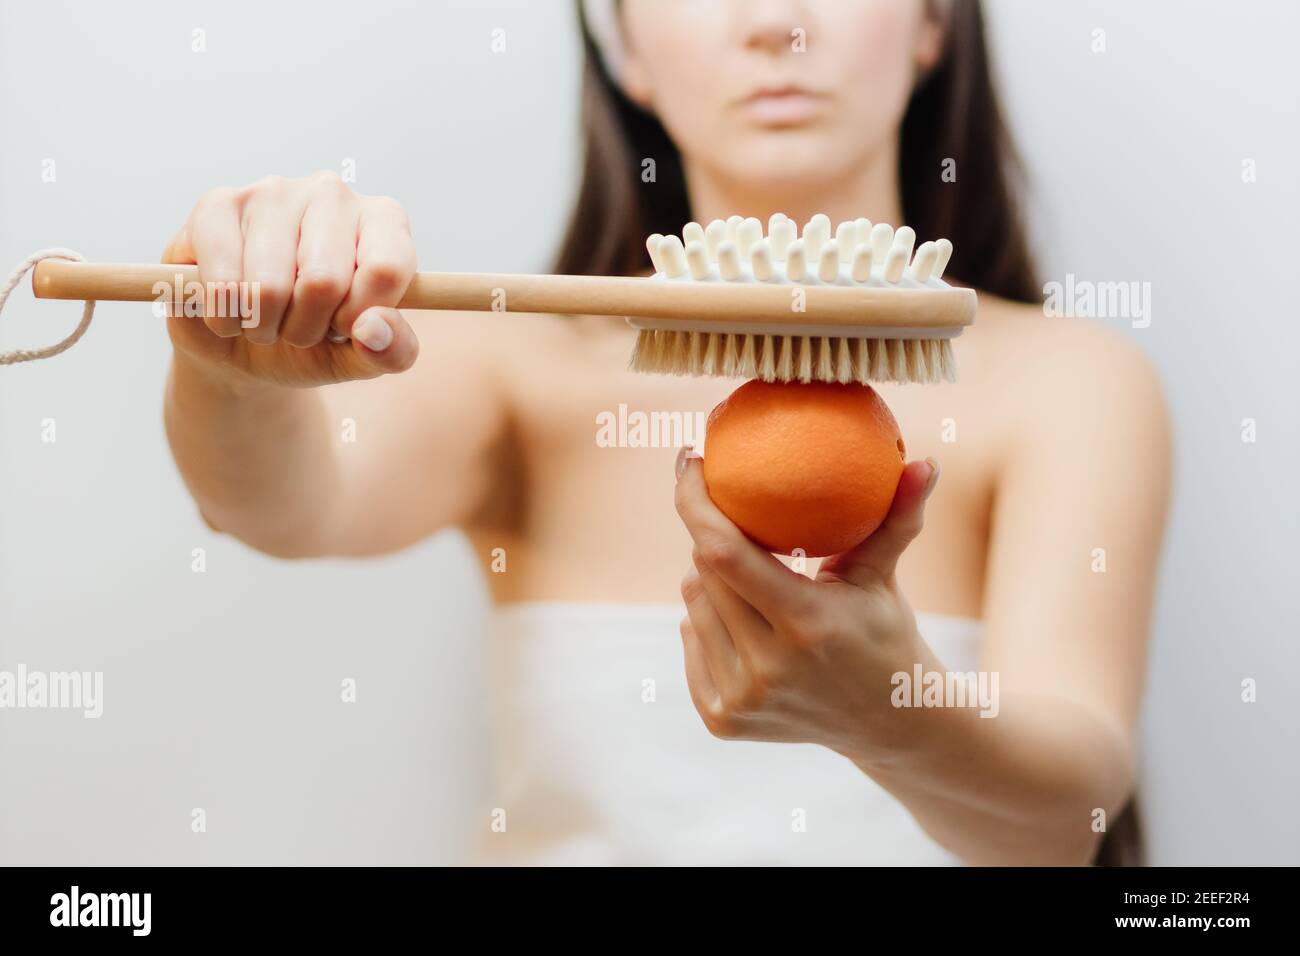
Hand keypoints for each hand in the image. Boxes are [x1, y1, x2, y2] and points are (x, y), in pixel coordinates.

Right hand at [161, 171, 419, 388]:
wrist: (246, 348)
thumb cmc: (317, 342)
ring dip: (264, 327)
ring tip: (266, 319)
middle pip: (324, 281)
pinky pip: (222, 282)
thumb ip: (391, 351)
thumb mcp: (364, 357)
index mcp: (383, 220)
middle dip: (306, 328)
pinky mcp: (216, 205)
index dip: (360, 318)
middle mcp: (331, 194)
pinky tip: (231, 309)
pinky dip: (225, 318)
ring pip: (269, 286)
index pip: (387, 267)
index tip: (345, 327)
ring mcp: (272, 193)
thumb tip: (374, 329)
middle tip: (299, 328)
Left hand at [673, 446, 941, 763]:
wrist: (887, 723)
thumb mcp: (885, 575)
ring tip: (753, 579)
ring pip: (692, 604)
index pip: (724, 554)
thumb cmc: (884, 632)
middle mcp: (769, 669)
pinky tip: (745, 621)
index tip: (689, 462)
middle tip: (741, 526)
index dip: (695, 503)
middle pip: (703, 573)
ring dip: (710, 578)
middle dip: (713, 536)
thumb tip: (923, 462)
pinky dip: (708, 620)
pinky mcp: (723, 719)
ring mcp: (742, 700)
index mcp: (808, 625)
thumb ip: (898, 517)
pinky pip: (690, 639)